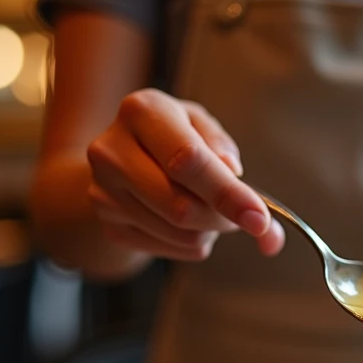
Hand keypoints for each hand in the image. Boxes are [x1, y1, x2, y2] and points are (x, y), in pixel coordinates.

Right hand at [86, 89, 283, 260]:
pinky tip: (184, 221)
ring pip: (179, 233)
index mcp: (142, 112)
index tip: (259, 218)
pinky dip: (190, 241)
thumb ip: (225, 151)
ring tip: (206, 207)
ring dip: (209, 230)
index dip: (227, 193)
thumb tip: (239, 183)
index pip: (188, 160)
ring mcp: (103, 191)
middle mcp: (112, 151)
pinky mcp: (109, 224)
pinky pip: (169, 249)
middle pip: (181, 207)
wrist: (121, 156)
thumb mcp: (201, 127)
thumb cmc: (173, 137)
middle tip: (243, 215)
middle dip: (223, 218)